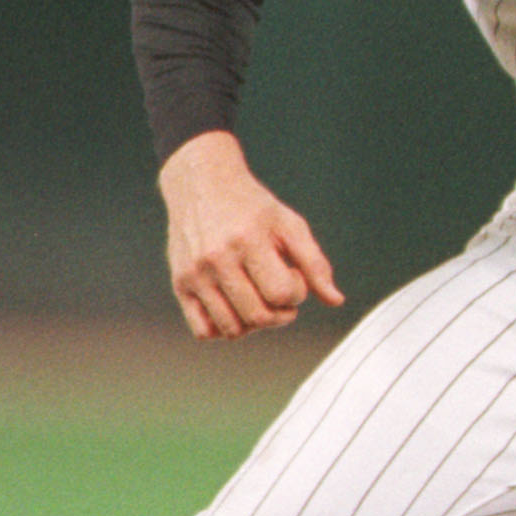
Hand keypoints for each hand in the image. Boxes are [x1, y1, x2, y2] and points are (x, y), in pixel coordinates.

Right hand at [158, 131, 345, 339]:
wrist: (202, 185)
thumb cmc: (252, 207)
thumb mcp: (290, 224)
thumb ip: (315, 263)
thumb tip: (336, 300)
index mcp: (249, 240)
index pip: (281, 293)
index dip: (297, 293)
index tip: (293, 276)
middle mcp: (217, 259)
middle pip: (258, 317)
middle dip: (281, 314)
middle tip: (281, 295)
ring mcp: (195, 274)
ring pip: (231, 329)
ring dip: (255, 325)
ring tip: (260, 300)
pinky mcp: (179, 284)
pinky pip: (203, 330)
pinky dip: (224, 329)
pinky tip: (236, 307)